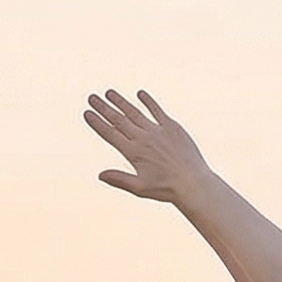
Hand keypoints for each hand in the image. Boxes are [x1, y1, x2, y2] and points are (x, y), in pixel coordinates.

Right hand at [83, 89, 215, 203]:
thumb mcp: (140, 188)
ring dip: (121, 102)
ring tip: (109, 93)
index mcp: (133, 153)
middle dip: (103, 108)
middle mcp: (143, 139)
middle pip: (119, 120)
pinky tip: (140, 93)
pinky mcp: (173, 127)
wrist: (194, 183)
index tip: (87, 113)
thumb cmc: (167, 189)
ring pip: (135, 112)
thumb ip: (120, 179)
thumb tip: (100, 175)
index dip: (97, 123)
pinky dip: (148, 102)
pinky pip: (158, 111)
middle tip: (92, 97)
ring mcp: (158, 131)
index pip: (110, 134)